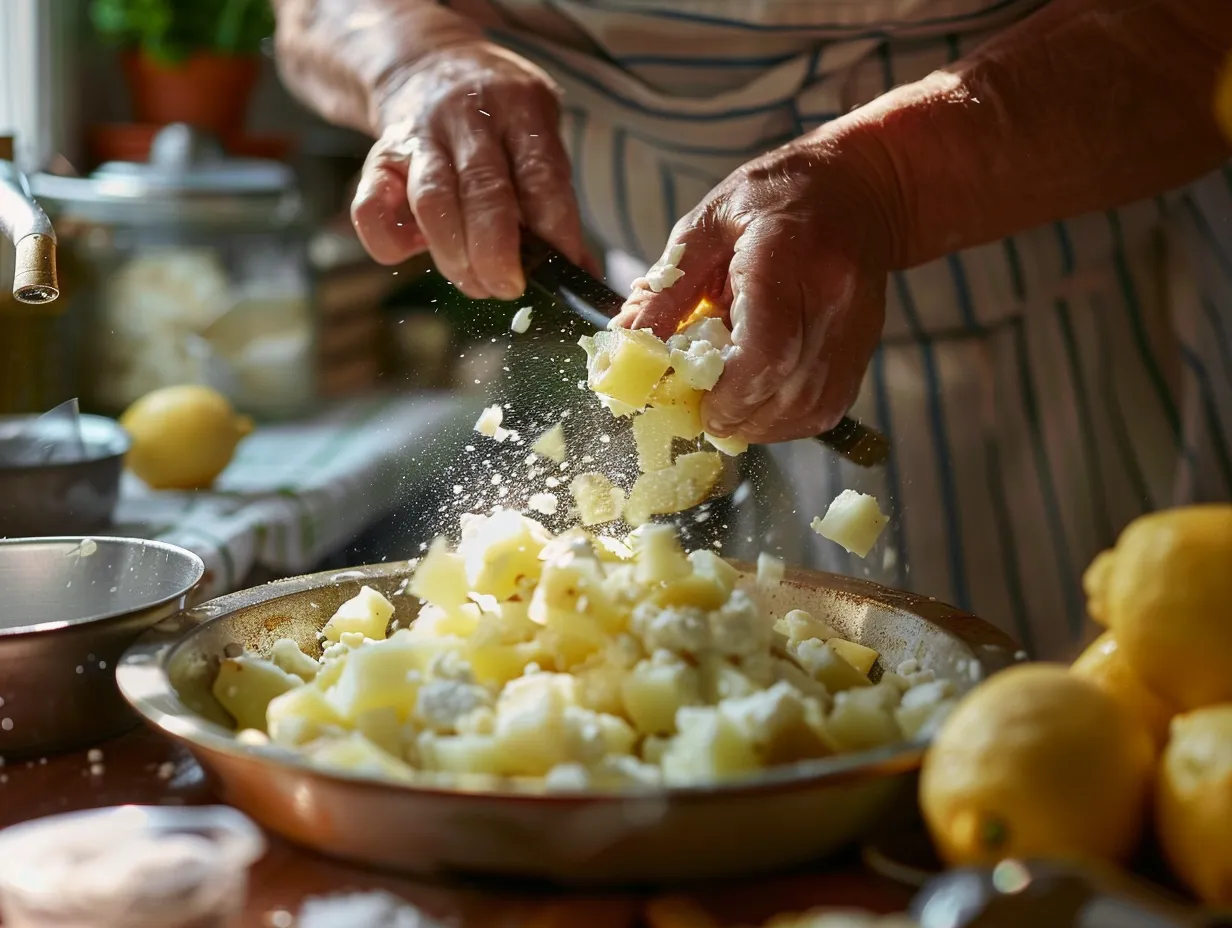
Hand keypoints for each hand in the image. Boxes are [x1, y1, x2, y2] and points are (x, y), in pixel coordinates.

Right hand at [352, 40, 588, 298]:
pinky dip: (390, 243)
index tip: (561, 270)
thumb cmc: (496, 117)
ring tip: (473, 282)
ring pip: (432, 201)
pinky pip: (371, 208)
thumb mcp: (536, 134)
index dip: (555, 230)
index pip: (541, 176)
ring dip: (454, 256)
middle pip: (484, 191)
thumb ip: (554, 197)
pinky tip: (413, 252)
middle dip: (497, 253)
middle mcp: (468, 118)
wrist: (426, 62)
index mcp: (520, 110)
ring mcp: (419, 137)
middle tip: (508, 287)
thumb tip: (580, 270)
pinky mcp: (379, 158)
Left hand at [616, 137, 897, 442]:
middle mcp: (832, 300)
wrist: (855, 191)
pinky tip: (760, 400)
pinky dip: (786, 419)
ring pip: (810, 410)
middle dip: (737, 416)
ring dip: (761, 423)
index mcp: (787, 258)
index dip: (727, 395)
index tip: (694, 405)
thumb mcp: (705, 228)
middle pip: (788, 392)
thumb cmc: (770, 200)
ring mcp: (855, 330)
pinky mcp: (864, 352)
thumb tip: (627, 345)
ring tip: (729, 406)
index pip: (767, 351)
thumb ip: (668, 290)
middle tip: (701, 411)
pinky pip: (826, 409)